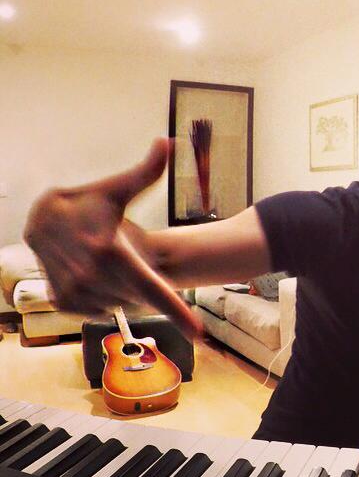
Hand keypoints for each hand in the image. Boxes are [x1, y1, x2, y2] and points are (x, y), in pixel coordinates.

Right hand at [24, 138, 202, 337]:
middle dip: (144, 278)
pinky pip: (100, 309)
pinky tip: (95, 273)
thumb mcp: (116, 189)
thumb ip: (146, 172)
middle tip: (127, 253)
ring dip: (123, 287)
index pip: (153, 289)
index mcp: (110, 251)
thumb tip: (169, 143)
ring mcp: (75, 292)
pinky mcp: (64, 302)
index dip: (177, 312)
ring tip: (107, 259)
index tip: (199, 333)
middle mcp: (91, 276)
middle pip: (140, 295)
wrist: (42, 217)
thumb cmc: (87, 202)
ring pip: (121, 302)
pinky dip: (105, 295)